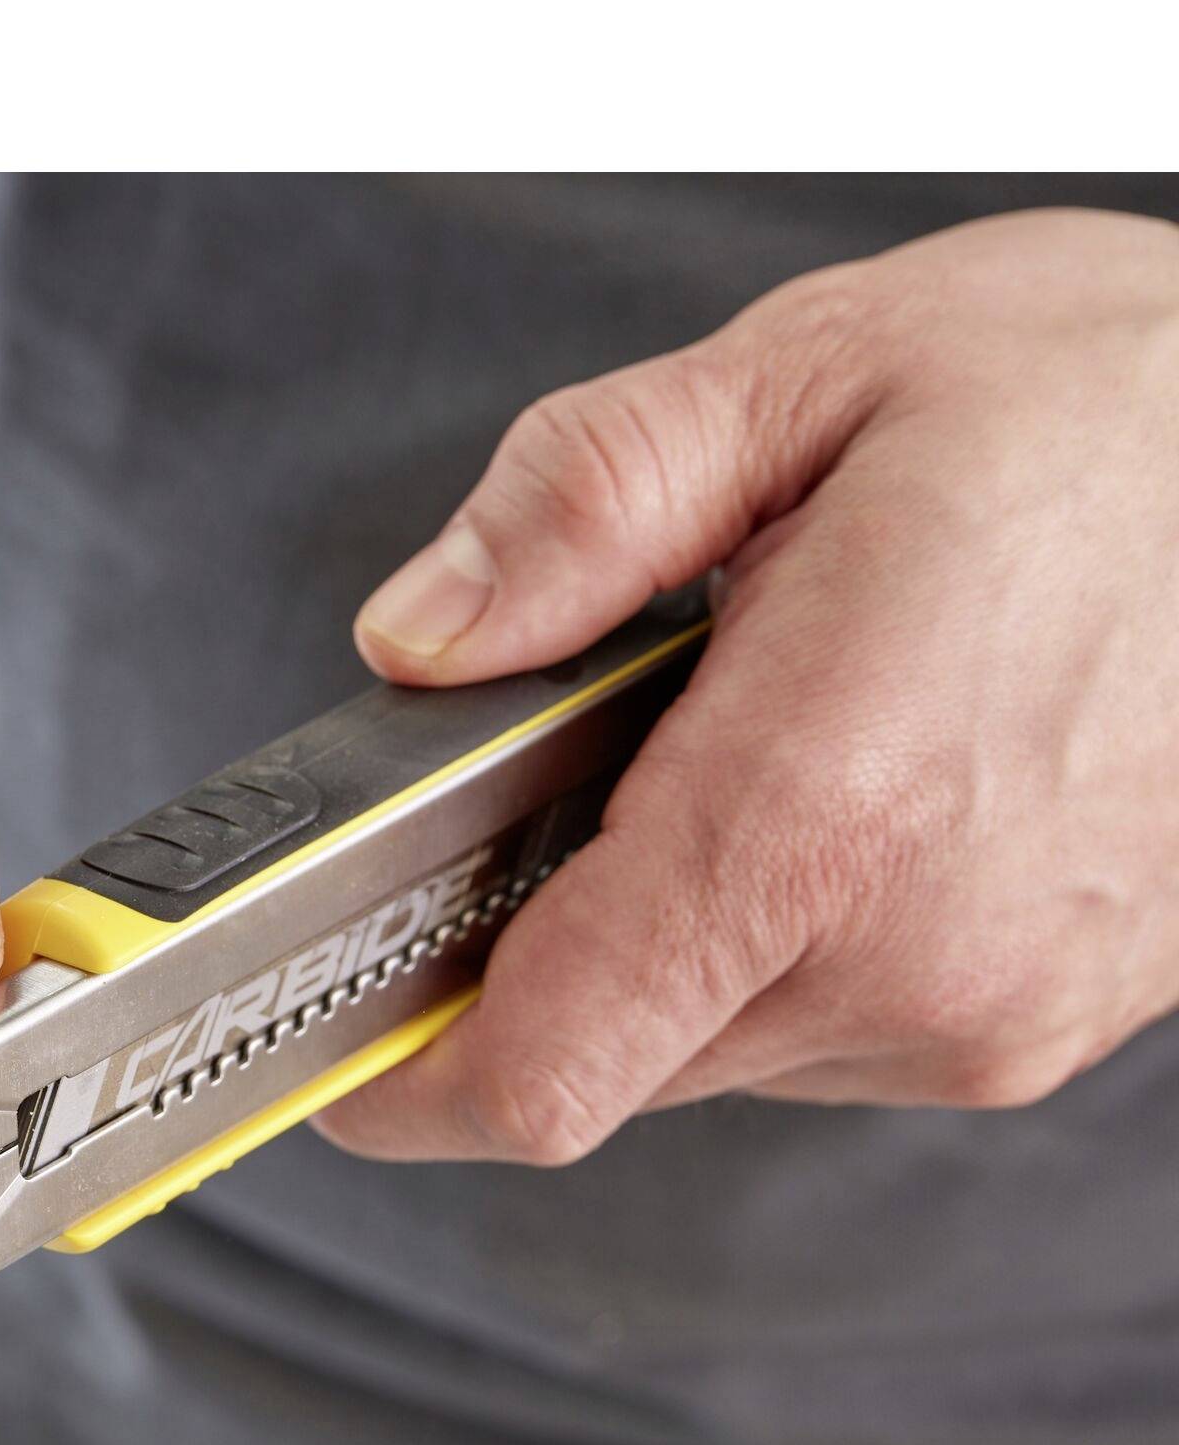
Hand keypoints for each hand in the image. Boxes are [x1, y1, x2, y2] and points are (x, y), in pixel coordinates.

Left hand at [318, 208, 1178, 1164]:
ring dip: (657, 929)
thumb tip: (418, 638)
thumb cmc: (1118, 407)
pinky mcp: (1035, 1019)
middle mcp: (914, 954)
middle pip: (597, 1058)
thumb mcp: (807, 374)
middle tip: (548, 784)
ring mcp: (989, 1009)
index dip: (404, 1071)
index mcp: (824, 806)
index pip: (539, 1063)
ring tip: (727, 749)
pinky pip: (817, 1023)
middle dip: (526, 945)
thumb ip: (575, 514)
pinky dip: (766, 935)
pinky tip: (824, 793)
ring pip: (703, 1043)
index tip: (343, 1021)